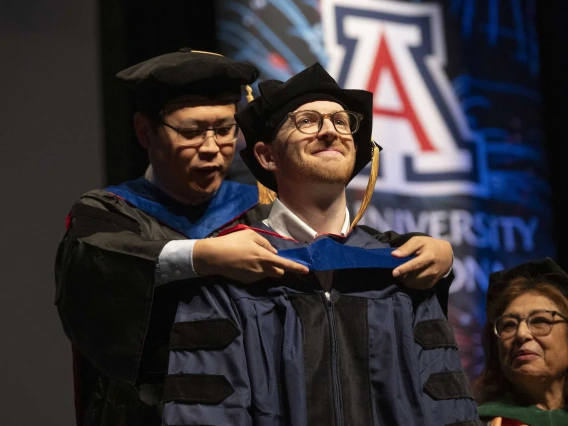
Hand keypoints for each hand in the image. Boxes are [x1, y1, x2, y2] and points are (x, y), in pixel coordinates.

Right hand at [193, 229, 308, 282]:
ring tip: (253, 258)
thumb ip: (265, 243)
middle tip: (271, 258)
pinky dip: (256, 271)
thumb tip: (273, 252)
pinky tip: (245, 263)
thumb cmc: (233, 242)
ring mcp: (253, 277)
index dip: (297, 268)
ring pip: (267, 274)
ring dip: (267, 268)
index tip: (306, 270)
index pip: (285, 265)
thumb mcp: (250, 235)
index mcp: (265, 258)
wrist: (214, 257)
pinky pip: (257, 276)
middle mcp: (261, 270)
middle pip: (278, 273)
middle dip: (279, 268)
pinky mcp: (245, 281)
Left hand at [390, 236, 452, 289]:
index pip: (415, 265)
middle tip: (398, 269)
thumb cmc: (429, 246)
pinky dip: (411, 282)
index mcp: (429, 256)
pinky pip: (417, 286)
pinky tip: (410, 275)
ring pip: (414, 283)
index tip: (394, 273)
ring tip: (404, 271)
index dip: (403, 269)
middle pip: (413, 277)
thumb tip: (394, 255)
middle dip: (402, 275)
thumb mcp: (418, 241)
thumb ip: (406, 247)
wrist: (446, 255)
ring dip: (405, 279)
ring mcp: (432, 278)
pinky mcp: (431, 284)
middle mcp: (432, 269)